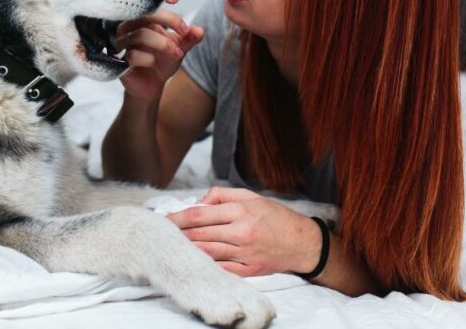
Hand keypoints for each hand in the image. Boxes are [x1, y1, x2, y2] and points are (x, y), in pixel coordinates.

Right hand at [115, 0, 203, 100]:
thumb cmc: (162, 62)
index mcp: (142, 21)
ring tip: (178, 54)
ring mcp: (122, 44)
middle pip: (145, 15)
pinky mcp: (118, 61)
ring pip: (140, 34)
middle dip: (169, 20)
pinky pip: (133, 55)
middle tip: (185, 31)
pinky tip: (154, 64)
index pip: (148, 3)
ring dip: (163, 43)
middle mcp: (128, 28)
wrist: (151, 87)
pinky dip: (148, 59)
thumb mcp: (180, 48)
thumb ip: (189, 38)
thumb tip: (200, 30)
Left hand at [166, 186, 321, 276]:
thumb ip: (221, 195)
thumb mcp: (251, 196)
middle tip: (163, 233)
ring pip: (206, 252)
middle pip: (199, 234)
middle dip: (178, 234)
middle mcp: (241, 233)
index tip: (165, 220)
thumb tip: (198, 202)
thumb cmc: (275, 217)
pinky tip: (193, 260)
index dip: (178, 217)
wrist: (302, 243)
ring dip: (187, 249)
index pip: (199, 214)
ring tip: (173, 246)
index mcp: (240, 211)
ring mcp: (244, 254)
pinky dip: (205, 264)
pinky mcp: (248, 270)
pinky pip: (220, 268)